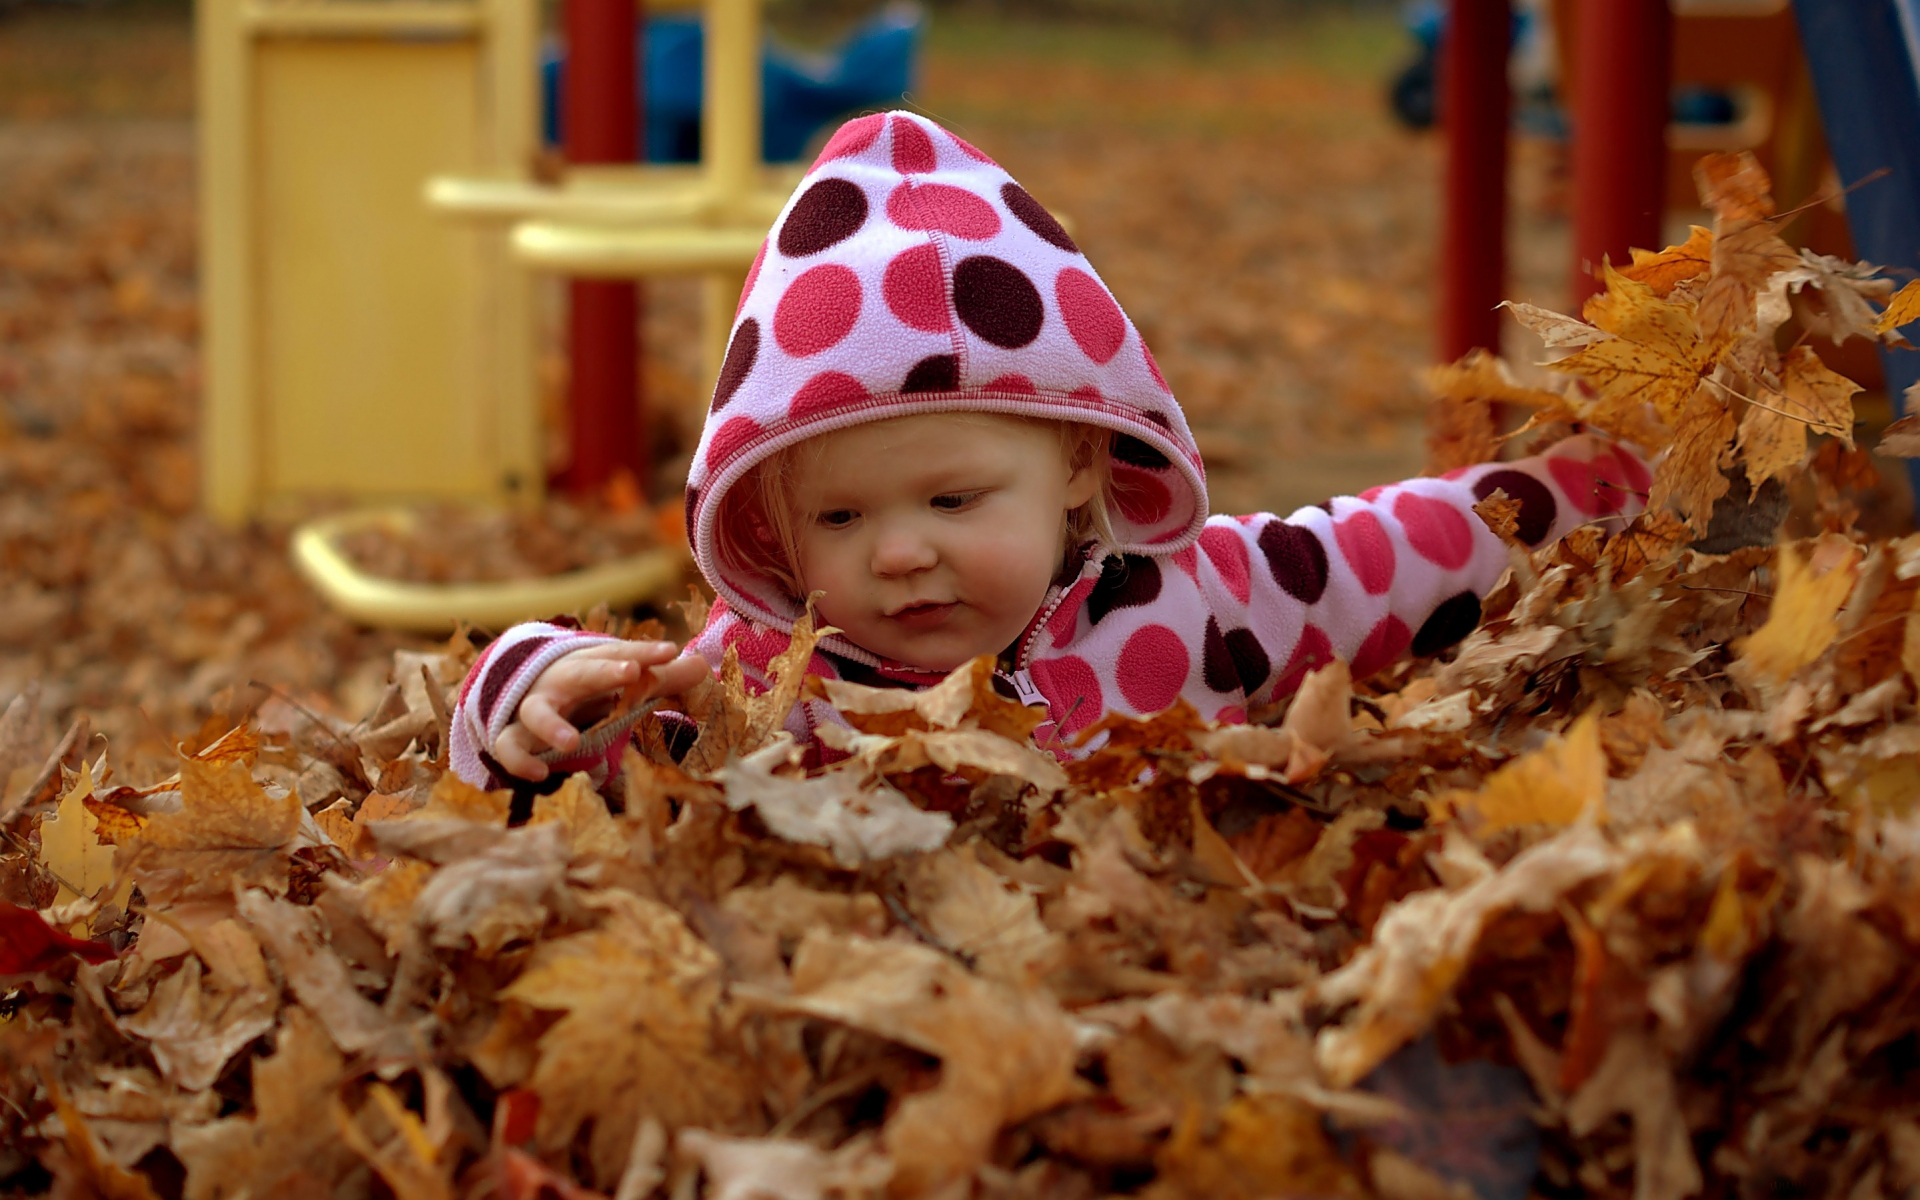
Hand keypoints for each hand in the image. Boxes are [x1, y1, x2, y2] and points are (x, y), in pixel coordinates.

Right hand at [490, 641, 710, 780]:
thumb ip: (662, 676)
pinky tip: (541, 775)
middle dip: (604, 671)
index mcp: (591, 664)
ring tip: (570, 744)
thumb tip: (703, 665)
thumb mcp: (622, 679)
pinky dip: (520, 760)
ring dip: (551, 725)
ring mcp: (536, 709)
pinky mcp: (516, 737)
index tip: (671, 651)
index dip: (643, 651)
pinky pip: (508, 746)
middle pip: (580, 672)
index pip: (618, 652)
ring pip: (535, 711)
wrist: (526, 689)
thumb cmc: (588, 687)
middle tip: (632, 672)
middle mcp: (562, 682)